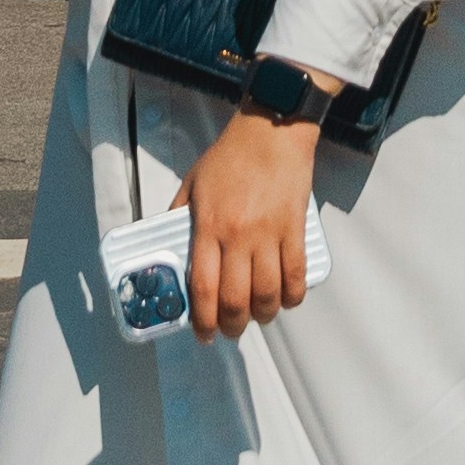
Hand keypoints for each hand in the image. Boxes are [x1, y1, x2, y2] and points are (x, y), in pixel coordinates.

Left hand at [173, 102, 324, 339]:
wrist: (270, 130)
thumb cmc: (230, 156)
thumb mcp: (193, 184)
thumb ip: (178, 217)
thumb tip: (168, 249)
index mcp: (208, 226)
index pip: (203, 288)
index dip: (203, 321)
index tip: (203, 334)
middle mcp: (238, 235)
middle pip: (236, 300)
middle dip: (233, 326)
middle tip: (231, 330)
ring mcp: (269, 233)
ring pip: (268, 295)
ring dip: (263, 315)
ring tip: (258, 316)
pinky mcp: (295, 228)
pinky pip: (297, 275)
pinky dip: (292, 296)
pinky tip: (285, 299)